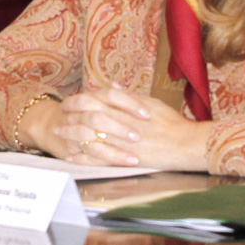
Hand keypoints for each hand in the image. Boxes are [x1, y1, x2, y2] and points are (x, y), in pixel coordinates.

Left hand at [44, 82, 212, 170]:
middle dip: (68, 118)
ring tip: (59, 136)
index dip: (76, 102)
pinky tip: (72, 157)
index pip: (93, 100)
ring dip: (71, 136)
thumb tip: (111, 85)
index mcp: (125, 107)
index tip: (67, 103)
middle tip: (57, 120)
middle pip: (85, 117)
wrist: (187, 144)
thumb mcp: (149, 102)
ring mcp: (120, 141)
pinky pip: (98, 159)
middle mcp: (119, 122)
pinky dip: (83, 158)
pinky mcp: (124, 158)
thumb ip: (127, 95)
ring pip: (88, 136)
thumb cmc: (172, 122)